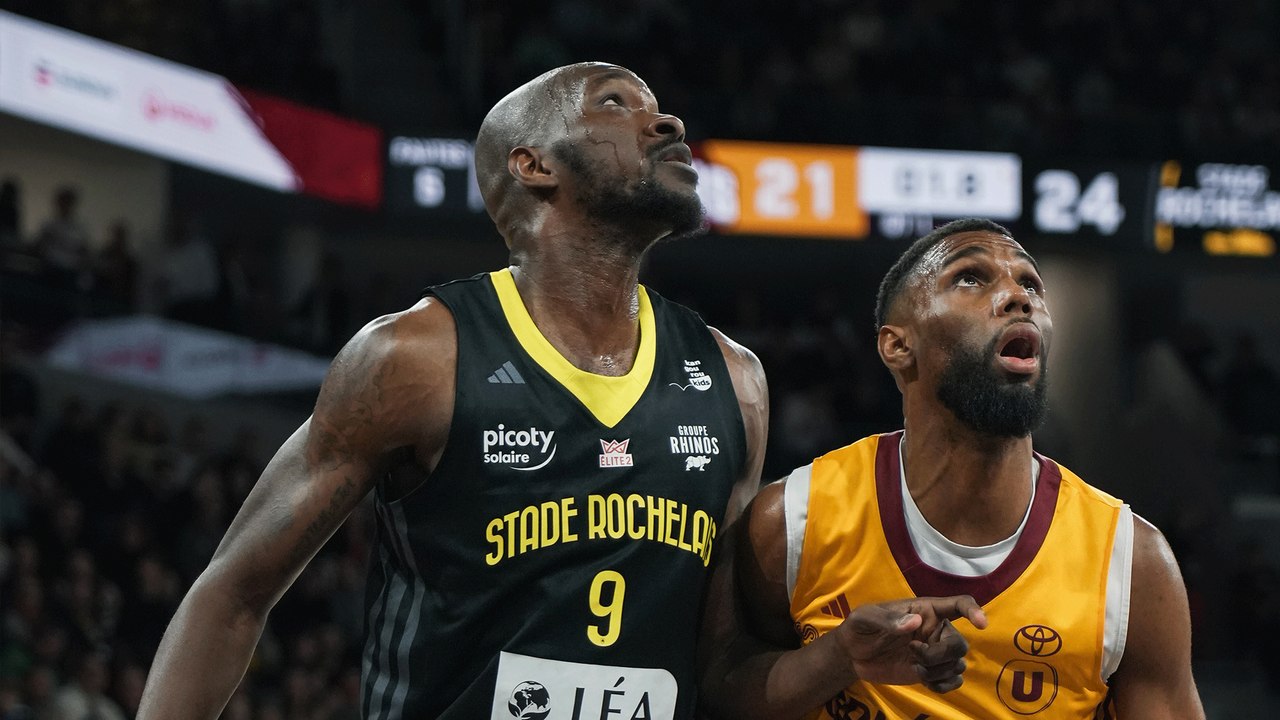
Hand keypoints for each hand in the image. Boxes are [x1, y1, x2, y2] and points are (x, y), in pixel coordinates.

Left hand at [834, 595, 987, 692]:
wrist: (853, 655)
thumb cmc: (860, 628)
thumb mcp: (865, 618)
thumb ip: (887, 619)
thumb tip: (914, 621)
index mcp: (924, 610)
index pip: (958, 604)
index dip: (974, 610)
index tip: (981, 623)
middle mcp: (935, 630)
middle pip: (959, 644)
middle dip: (940, 654)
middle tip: (915, 653)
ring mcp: (934, 652)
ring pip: (958, 664)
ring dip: (938, 671)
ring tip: (916, 667)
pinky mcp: (931, 672)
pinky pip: (953, 681)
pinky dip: (943, 685)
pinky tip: (925, 681)